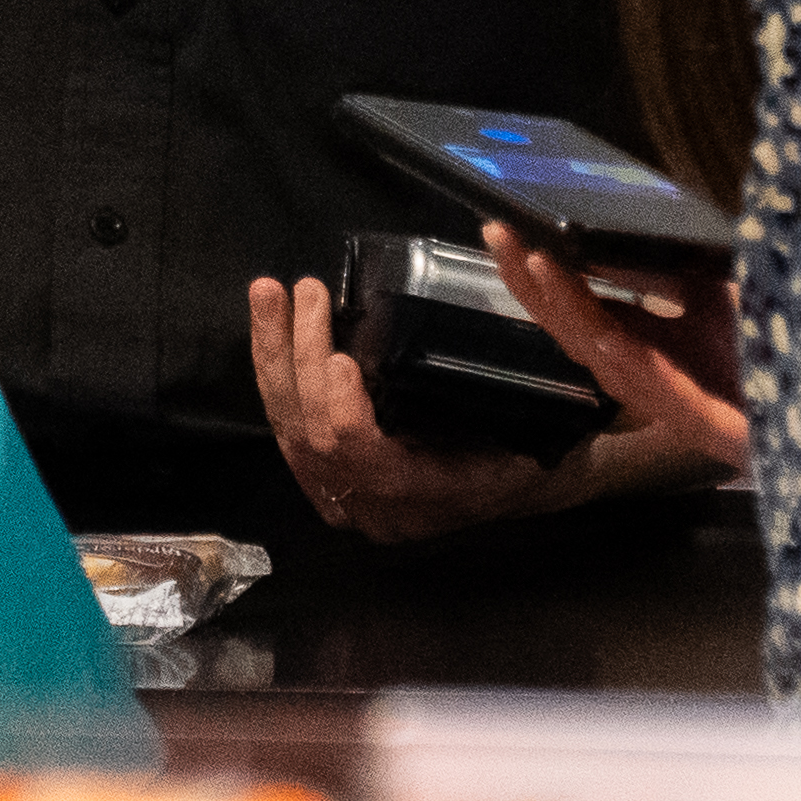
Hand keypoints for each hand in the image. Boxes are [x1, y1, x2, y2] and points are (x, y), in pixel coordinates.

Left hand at [244, 270, 568, 537]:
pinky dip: (275, 371)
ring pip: (287, 429)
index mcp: (425, 499)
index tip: (341, 358)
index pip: (365, 463)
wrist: (522, 483)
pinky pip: (286, 425)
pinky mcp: (326, 474)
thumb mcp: (530, 428)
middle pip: (311, 439)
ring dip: (274, 356)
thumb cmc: (530, 447)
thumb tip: (490, 334)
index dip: (343, 412)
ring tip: (270, 295)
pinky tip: (271, 324)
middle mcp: (375, 508)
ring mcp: (346, 496)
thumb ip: (496, 399)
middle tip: (308, 292)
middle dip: (299, 359)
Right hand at [476, 224, 751, 495]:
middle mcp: (658, 378)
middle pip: (579, 332)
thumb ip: (680, 269)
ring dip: (563, 310)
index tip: (510, 230)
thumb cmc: (793, 354)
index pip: (586, 310)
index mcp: (660, 348)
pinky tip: (596, 326)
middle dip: (535, 285)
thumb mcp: (728, 293)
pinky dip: (620, 352)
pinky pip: (654, 387)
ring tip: (530, 262)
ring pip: (603, 357)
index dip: (546, 275)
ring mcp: (679, 403)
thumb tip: (630, 227)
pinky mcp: (710, 425)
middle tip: (498, 236)